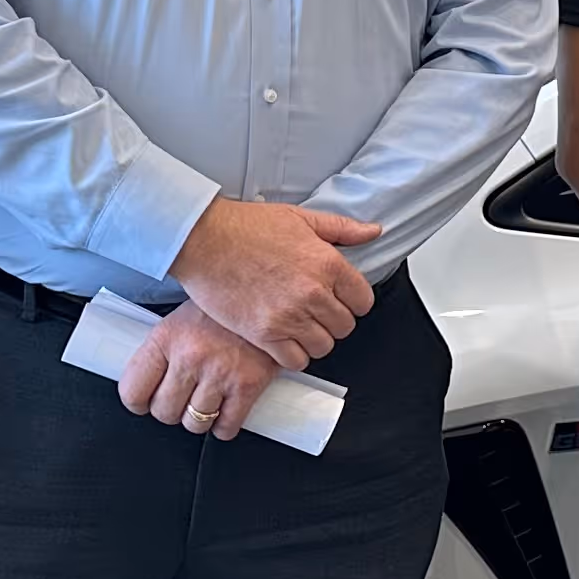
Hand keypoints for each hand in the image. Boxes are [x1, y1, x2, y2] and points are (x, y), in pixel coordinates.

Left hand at [116, 303, 283, 441]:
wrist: (268, 298)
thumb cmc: (221, 312)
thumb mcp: (180, 320)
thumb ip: (161, 353)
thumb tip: (145, 385)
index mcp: (166, 338)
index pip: (132, 391)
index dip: (138, 402)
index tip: (146, 402)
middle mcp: (190, 356)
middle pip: (164, 412)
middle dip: (172, 411)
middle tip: (182, 399)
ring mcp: (219, 373)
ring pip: (195, 423)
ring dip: (199, 419)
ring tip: (206, 401)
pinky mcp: (247, 385)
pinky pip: (226, 427)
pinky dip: (224, 426)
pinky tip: (226, 410)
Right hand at [167, 197, 379, 367]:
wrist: (204, 239)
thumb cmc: (247, 226)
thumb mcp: (301, 218)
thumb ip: (342, 229)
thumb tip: (374, 231)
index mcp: (327, 263)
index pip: (364, 301)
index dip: (352, 301)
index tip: (339, 298)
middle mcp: (313, 293)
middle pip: (345, 327)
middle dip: (333, 320)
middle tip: (315, 311)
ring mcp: (289, 316)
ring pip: (323, 347)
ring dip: (314, 339)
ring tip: (299, 325)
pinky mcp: (264, 334)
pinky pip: (295, 361)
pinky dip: (293, 354)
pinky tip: (283, 338)